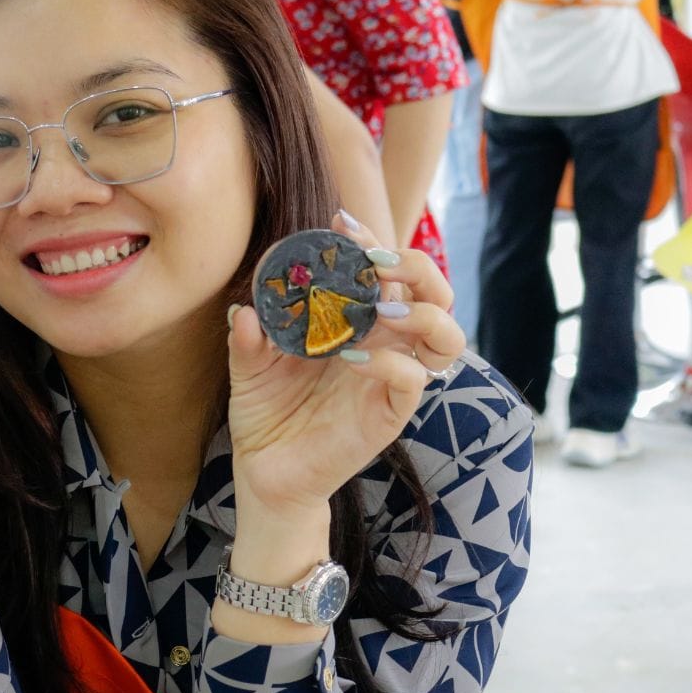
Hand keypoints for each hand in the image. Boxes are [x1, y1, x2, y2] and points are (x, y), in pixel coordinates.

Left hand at [225, 210, 465, 521]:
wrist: (264, 470)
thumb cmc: (266, 410)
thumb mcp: (249, 366)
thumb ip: (248, 337)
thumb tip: (245, 311)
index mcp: (356, 322)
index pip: (384, 271)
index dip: (372, 240)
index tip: (341, 222)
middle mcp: (384, 344)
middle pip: (434, 293)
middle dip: (415, 266)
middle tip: (376, 262)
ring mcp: (391, 378)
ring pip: (446, 337)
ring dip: (422, 311)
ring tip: (379, 308)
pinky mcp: (389, 415)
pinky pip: (413, 381)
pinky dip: (390, 362)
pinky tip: (351, 358)